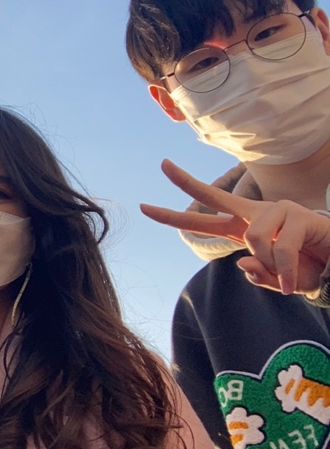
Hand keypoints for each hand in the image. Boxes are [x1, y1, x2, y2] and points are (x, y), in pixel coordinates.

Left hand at [140, 159, 329, 294]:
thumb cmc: (305, 270)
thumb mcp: (277, 280)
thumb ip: (258, 275)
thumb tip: (242, 261)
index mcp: (243, 228)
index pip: (202, 219)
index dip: (173, 216)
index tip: (143, 207)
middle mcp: (255, 214)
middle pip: (214, 194)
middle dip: (186, 181)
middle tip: (162, 165)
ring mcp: (277, 210)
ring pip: (254, 237)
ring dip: (270, 264)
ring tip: (285, 278)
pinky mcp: (300, 216)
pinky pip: (281, 247)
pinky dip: (284, 271)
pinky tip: (291, 284)